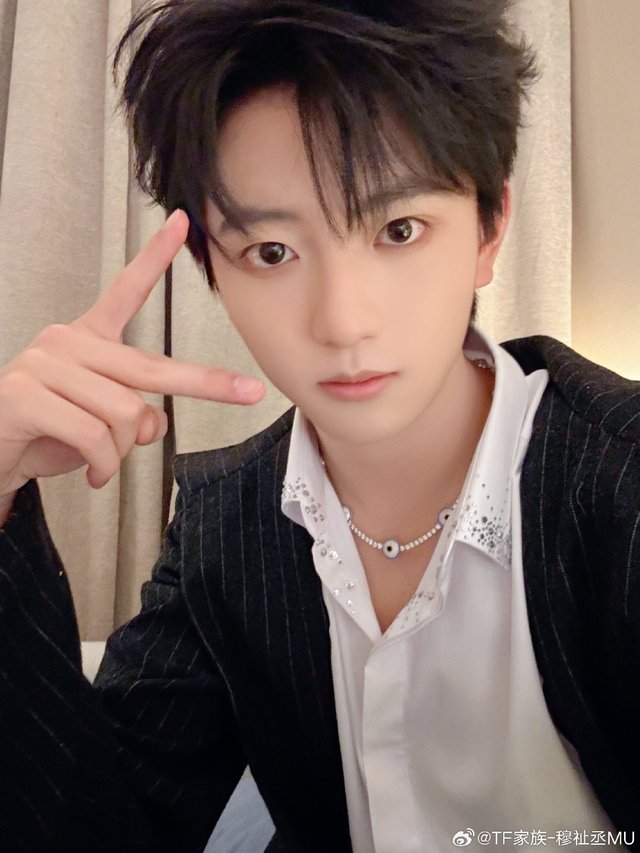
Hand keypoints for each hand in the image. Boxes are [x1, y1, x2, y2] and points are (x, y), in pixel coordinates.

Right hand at [0, 209, 264, 501]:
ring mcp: (44, 364)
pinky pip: (94, 435)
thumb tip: (157, 421)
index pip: (125, 291)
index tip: (181, 224)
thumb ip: (136, 416)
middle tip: (248, 391)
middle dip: (206, 383)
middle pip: (150, 367)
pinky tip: (92, 474)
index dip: (155, 257)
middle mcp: (66, 342)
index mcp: (87, 340)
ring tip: (102, 464)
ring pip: (125, 412)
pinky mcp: (26, 394)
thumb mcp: (101, 426)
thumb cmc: (44, 434)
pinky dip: (103, 465)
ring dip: (122, 452)